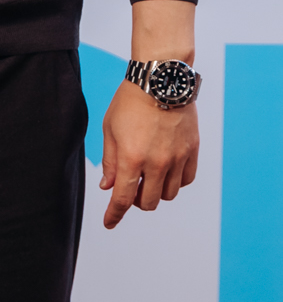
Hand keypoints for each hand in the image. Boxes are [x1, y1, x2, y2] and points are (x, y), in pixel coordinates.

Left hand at [99, 83, 198, 228]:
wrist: (161, 79)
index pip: (123, 199)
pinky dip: (175, 182)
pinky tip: (166, 172)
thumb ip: (110, 161)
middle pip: (149, 202)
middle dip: (136, 202)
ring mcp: (178, 158)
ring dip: (156, 192)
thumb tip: (109, 187)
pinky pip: (186, 180)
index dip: (114, 215)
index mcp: (132, 158)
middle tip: (131, 190)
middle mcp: (157, 162)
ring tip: (148, 178)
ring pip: (169, 194)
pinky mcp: (192, 150)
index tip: (109, 223)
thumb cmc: (130, 101)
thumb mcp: (110, 130)